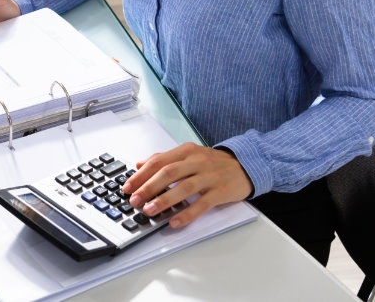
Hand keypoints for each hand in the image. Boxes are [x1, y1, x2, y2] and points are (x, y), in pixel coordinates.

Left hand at [121, 143, 252, 228]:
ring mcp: (210, 176)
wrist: (246, 165)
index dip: (141, 175)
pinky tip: (175, 222)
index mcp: (186, 151)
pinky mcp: (221, 191)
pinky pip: (202, 204)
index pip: (159, 161)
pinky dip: (187, 214)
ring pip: (184, 187)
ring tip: (150, 210)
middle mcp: (197, 161)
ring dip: (164, 200)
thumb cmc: (214, 163)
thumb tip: (140, 165)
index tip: (127, 187)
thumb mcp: (189, 155)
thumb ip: (165, 159)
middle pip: (168, 173)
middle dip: (148, 187)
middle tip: (134, 200)